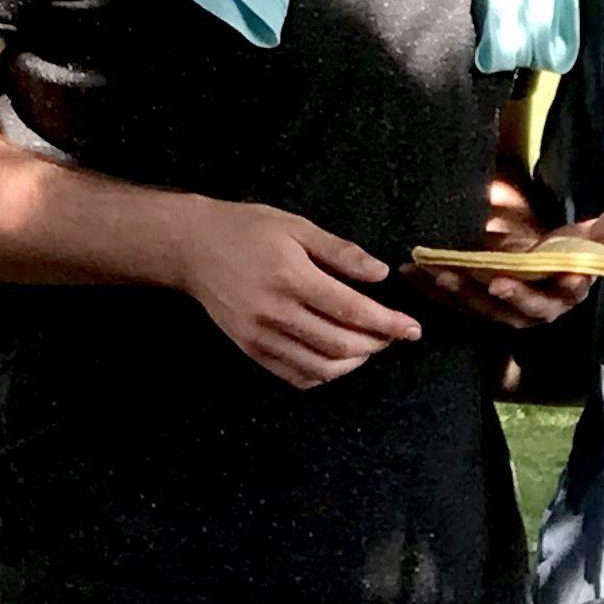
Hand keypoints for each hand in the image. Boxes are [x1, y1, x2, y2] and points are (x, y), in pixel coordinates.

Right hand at [175, 200, 419, 387]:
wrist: (191, 248)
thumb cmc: (246, 230)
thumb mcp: (296, 226)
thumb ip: (340, 252)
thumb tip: (381, 274)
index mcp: (292, 277)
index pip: (353, 311)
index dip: (388, 324)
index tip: (412, 329)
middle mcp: (277, 312)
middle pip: (342, 344)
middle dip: (376, 345)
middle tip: (392, 335)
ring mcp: (262, 336)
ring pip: (322, 367)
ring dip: (354, 363)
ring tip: (368, 347)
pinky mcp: (251, 350)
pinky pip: (296, 376)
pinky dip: (324, 374)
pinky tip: (337, 360)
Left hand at [418, 186, 603, 329]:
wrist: (539, 269)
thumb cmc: (567, 252)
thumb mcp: (589, 236)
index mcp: (563, 294)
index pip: (556, 294)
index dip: (541, 288)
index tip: (524, 275)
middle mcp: (533, 311)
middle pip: (515, 309)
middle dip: (495, 294)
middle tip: (477, 279)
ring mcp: (502, 313)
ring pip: (479, 308)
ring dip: (457, 292)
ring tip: (435, 270)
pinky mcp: (476, 309)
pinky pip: (452, 303)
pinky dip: (430, 289)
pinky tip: (410, 271)